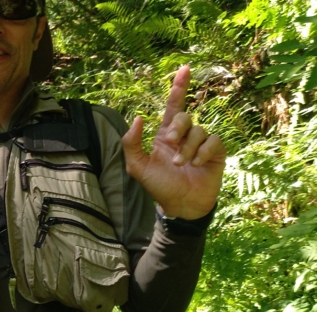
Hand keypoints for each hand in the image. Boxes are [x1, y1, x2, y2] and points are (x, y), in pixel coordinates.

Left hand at [121, 65, 226, 219]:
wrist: (181, 206)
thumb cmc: (159, 186)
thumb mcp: (137, 166)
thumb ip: (132, 143)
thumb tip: (138, 117)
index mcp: (166, 135)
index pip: (172, 106)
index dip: (178, 87)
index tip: (185, 68)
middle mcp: (184, 136)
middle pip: (184, 116)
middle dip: (177, 127)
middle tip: (170, 144)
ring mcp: (201, 144)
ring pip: (198, 130)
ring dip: (187, 147)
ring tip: (181, 164)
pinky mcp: (216, 153)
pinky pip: (213, 142)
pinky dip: (203, 152)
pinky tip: (197, 164)